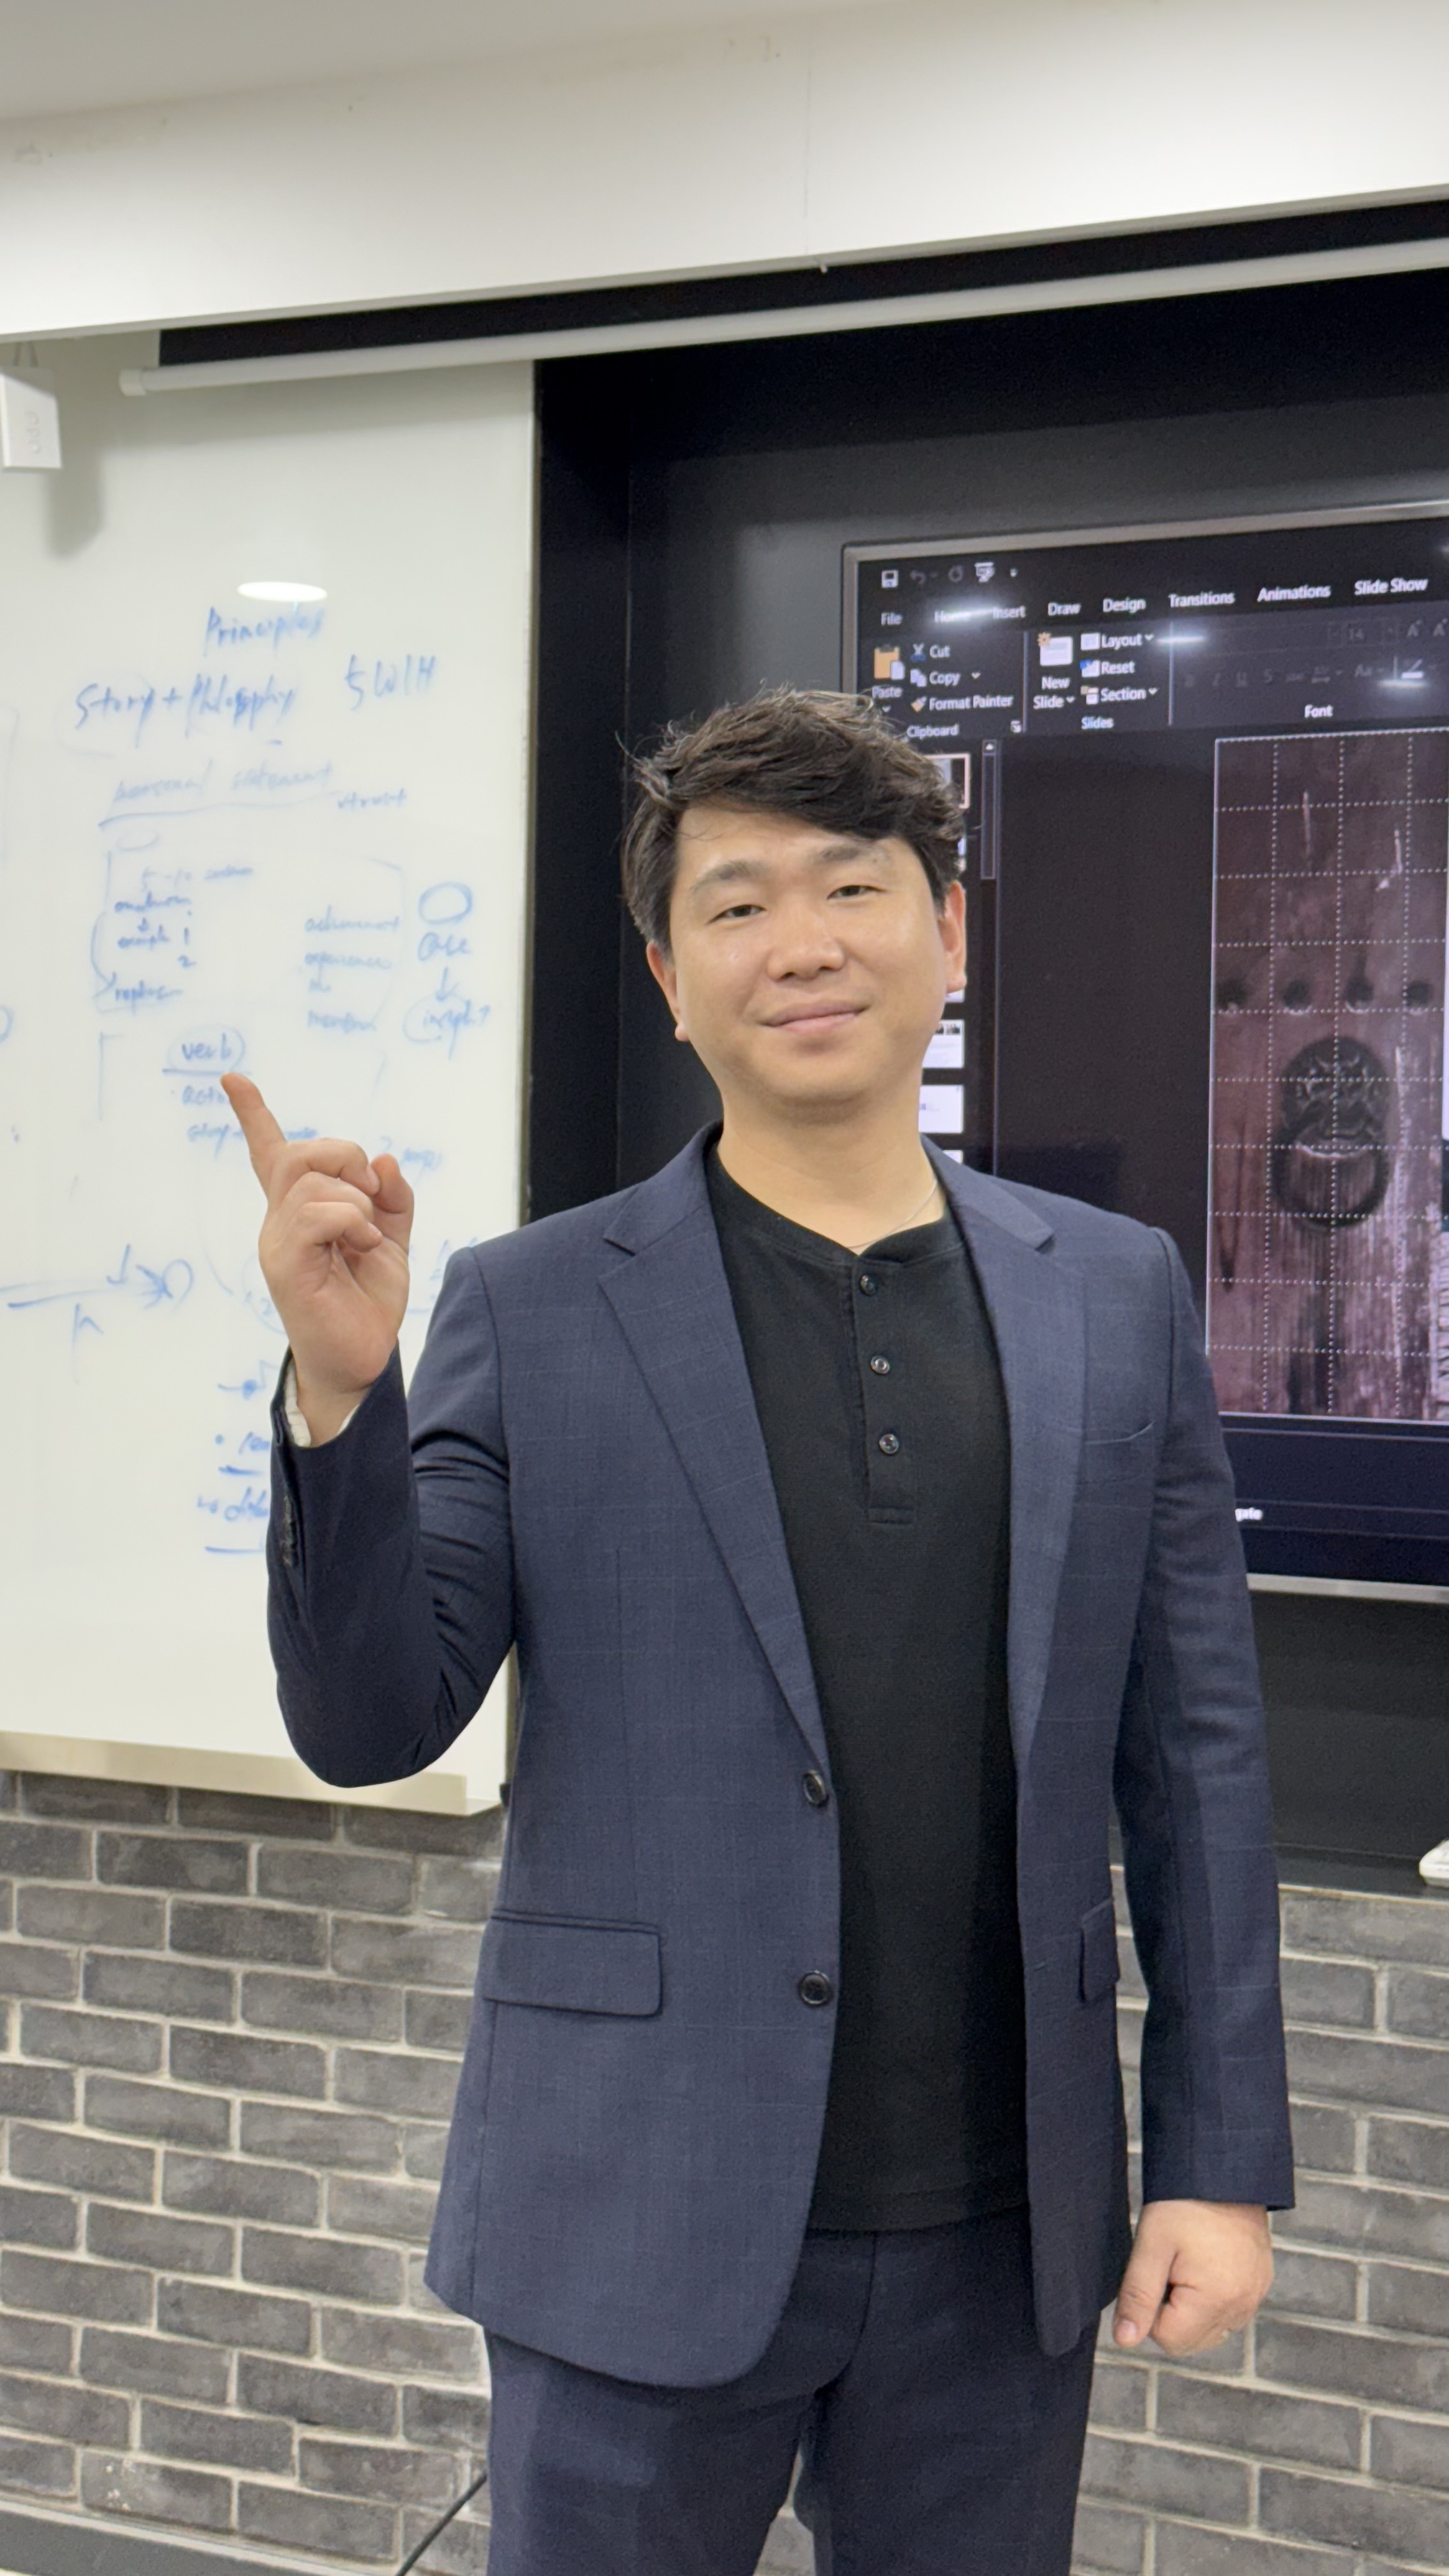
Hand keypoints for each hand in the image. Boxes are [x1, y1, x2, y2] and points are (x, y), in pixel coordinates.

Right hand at [222, 1073, 413, 1440]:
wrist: (361, 1359)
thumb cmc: (368, 1300)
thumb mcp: (391, 1238)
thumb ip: (392, 1198)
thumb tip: (386, 1159)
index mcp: (300, 1210)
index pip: (269, 1153)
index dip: (252, 1113)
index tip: (232, 1077)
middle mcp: (280, 1220)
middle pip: (301, 1152)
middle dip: (346, 1156)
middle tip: (374, 1193)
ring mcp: (278, 1241)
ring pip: (312, 1181)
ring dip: (357, 1202)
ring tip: (368, 1237)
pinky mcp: (285, 1264)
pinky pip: (316, 1214)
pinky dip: (352, 1222)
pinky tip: (363, 1247)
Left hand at [1112, 2201, 1271, 2355]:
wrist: (1222, 2169)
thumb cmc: (1184, 2202)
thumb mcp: (1151, 2246)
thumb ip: (1137, 2297)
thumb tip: (1124, 2340)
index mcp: (1216, 2300)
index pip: (1168, 2339)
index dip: (1151, 2309)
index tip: (1156, 2271)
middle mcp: (1242, 2306)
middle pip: (1191, 2341)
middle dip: (1172, 2312)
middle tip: (1171, 2266)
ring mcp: (1255, 2296)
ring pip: (1210, 2330)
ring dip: (1192, 2309)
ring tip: (1188, 2262)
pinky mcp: (1260, 2285)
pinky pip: (1228, 2312)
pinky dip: (1212, 2299)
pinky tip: (1205, 2263)